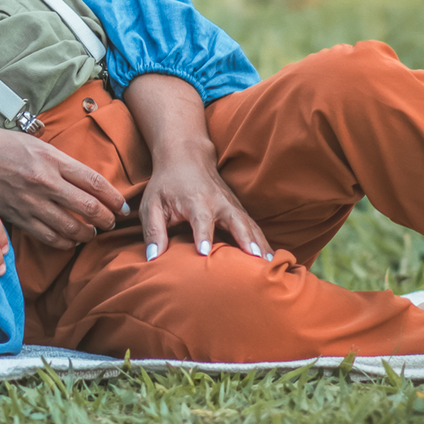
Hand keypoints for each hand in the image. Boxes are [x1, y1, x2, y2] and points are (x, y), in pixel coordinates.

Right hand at [0, 115, 126, 248]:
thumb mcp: (24, 141)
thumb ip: (51, 158)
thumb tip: (76, 174)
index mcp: (47, 158)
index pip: (92, 180)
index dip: (112, 196)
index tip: (121, 205)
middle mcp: (40, 181)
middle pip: (86, 206)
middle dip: (104, 218)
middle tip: (110, 223)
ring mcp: (27, 201)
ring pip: (68, 227)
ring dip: (84, 234)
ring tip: (90, 234)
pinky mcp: (12, 217)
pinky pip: (45, 237)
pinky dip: (60, 242)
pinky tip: (68, 240)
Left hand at [140, 147, 272, 262]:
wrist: (186, 158)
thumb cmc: (166, 185)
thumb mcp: (151, 205)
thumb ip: (153, 231)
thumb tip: (152, 259)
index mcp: (195, 200)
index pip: (201, 219)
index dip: (203, 235)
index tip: (205, 253)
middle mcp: (218, 202)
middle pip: (236, 221)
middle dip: (245, 239)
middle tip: (255, 260)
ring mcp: (232, 205)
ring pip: (250, 225)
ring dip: (261, 244)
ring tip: (270, 265)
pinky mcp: (239, 210)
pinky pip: (254, 228)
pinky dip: (263, 242)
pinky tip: (271, 260)